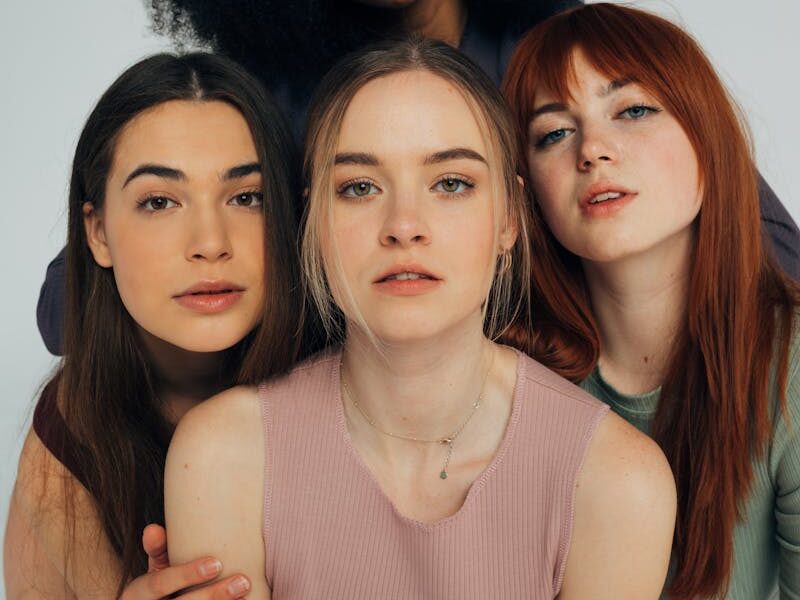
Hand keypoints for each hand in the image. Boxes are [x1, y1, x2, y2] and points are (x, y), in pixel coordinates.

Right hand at [119, 524, 250, 598]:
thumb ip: (157, 551)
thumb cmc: (155, 591)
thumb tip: (153, 529)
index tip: (216, 563)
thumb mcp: (152, 572)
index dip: (186, 574)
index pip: (160, 584)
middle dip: (212, 595)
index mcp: (138, 595)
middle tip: (242, 582)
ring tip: (244, 593)